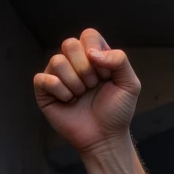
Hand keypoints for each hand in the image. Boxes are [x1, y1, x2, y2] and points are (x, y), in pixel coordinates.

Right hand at [33, 30, 140, 154]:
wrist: (106, 138)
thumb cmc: (118, 113)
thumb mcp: (130, 85)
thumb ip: (120, 60)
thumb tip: (92, 53)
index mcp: (93, 56)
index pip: (88, 35)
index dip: (96, 53)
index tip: (105, 75)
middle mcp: (73, 62)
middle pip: (69, 44)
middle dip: (85, 69)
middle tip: (92, 87)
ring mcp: (57, 75)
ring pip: (57, 61)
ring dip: (74, 83)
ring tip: (81, 96)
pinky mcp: (45, 90)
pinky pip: (43, 78)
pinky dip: (60, 91)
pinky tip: (68, 101)